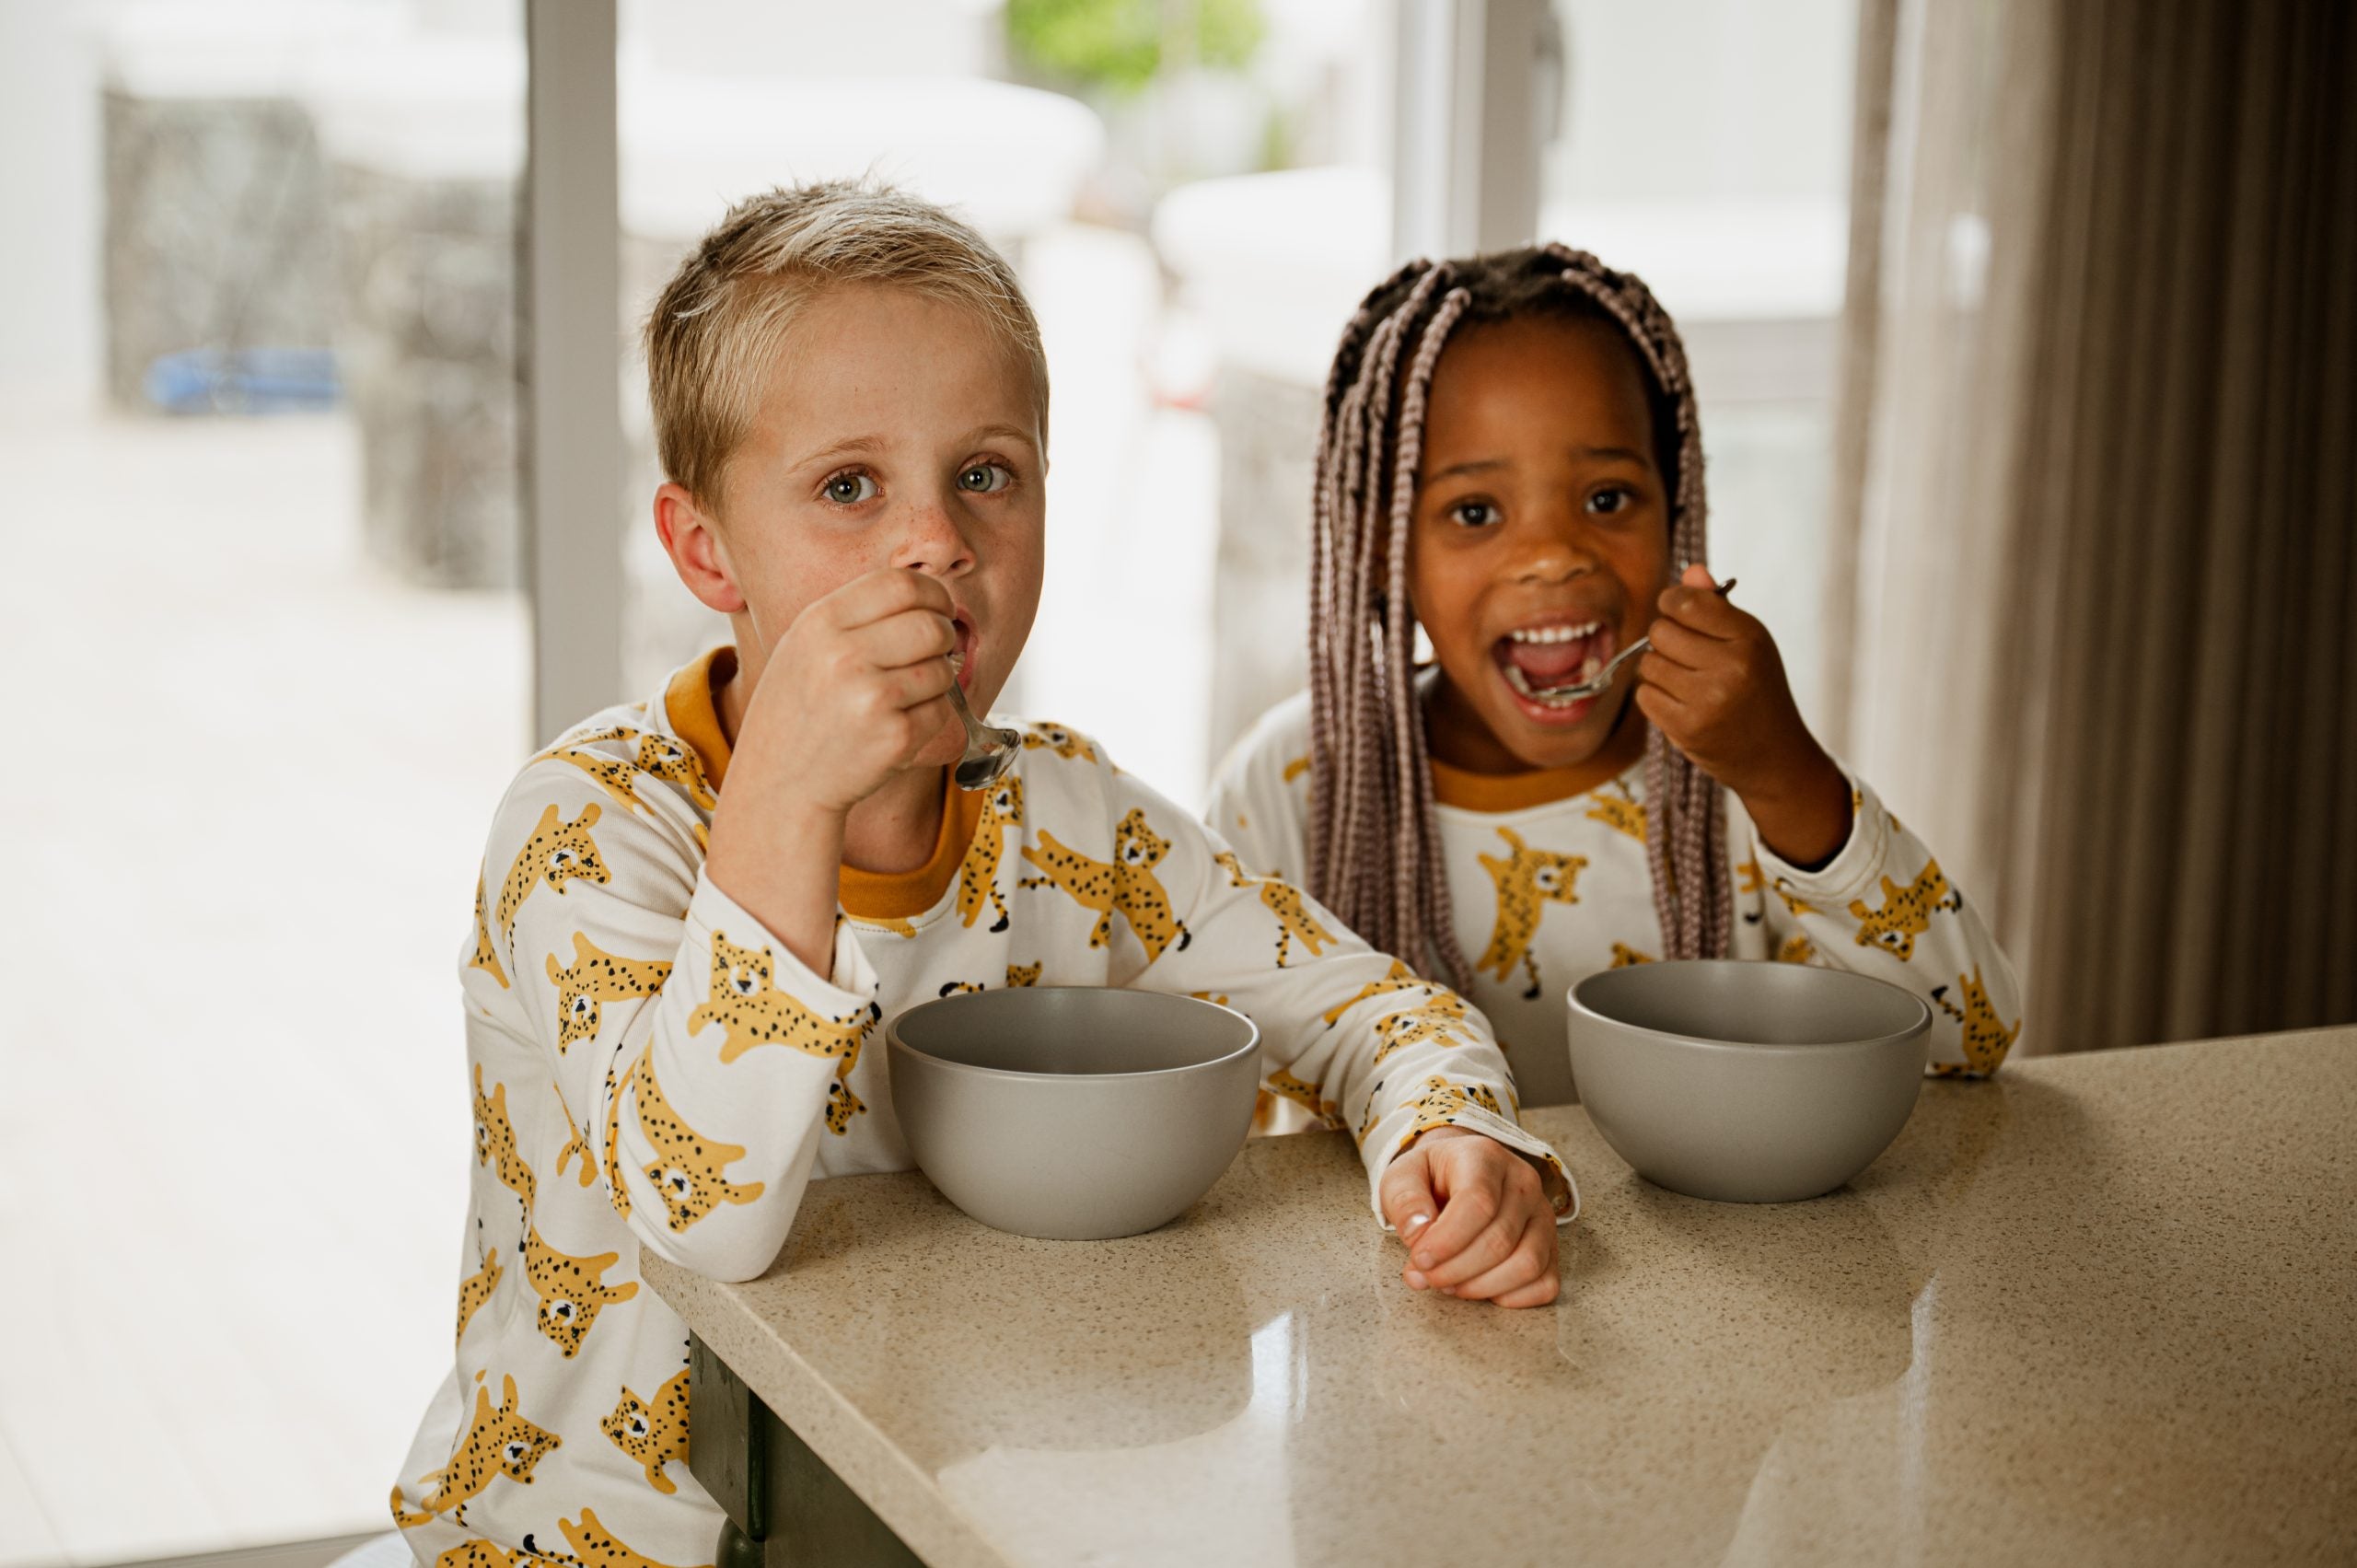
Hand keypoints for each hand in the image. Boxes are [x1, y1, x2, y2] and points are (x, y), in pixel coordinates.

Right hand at [732, 567, 961, 818]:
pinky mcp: (895, 737)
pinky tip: (896, 727)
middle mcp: (844, 655)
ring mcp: (871, 698)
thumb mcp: (805, 646)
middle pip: (932, 626)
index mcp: (821, 623)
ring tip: (902, 698)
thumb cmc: (798, 711)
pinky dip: (930, 718)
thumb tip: (927, 596)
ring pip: (943, 670)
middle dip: (943, 639)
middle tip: (933, 654)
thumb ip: (857, 616)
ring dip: (936, 682)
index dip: (933, 594)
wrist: (779, 783)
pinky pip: (941, 712)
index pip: (901, 584)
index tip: (938, 609)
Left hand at [1378, 1127, 1560, 1306]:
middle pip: (1500, 1240)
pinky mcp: (1551, 1244)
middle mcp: (1523, 1182)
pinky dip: (1512, 1298)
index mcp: (1485, 1157)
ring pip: (1527, 1264)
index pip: (1478, 1203)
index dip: (1447, 1240)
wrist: (1459, 1174)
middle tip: (1427, 1277)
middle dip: (1456, 1270)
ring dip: (1482, 1287)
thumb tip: (1419, 1236)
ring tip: (1450, 1285)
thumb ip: (1405, 1202)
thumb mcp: (1402, 1177)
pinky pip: (1545, 1284)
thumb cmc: (1431, 1179)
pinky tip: (1481, 1289)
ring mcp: (1542, 1215)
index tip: (1420, 1259)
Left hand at [1635, 564, 1850, 867]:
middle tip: (1685, 654)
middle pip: (1660, 632)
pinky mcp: (1687, 728)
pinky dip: (1655, 697)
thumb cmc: (1757, 690)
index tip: (1674, 610)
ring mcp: (1708, 700)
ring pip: (1648, 665)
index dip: (1671, 602)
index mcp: (1749, 638)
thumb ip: (1717, 606)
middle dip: (1665, 639)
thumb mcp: (1750, 643)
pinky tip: (1680, 703)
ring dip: (1659, 670)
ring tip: (1686, 682)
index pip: (1686, 602)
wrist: (1773, 756)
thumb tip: (1690, 571)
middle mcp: (1730, 666)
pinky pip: (1644, 695)